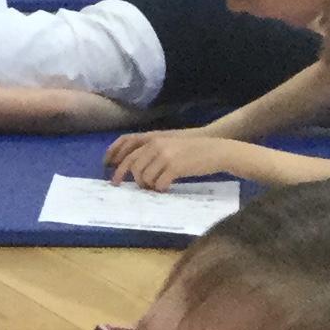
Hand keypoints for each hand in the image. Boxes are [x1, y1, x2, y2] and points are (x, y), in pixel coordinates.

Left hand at [105, 129, 234, 189]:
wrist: (216, 151)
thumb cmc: (192, 150)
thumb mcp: (169, 145)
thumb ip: (152, 153)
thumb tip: (135, 169)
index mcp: (153, 139)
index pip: (128, 153)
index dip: (117, 167)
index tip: (113, 180)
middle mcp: (156, 146)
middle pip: (133, 167)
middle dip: (130, 179)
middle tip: (133, 187)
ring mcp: (165, 156)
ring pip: (145, 177)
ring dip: (148, 185)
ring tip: (156, 187)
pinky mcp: (175, 167)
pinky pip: (159, 184)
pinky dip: (160, 189)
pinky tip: (166, 188)